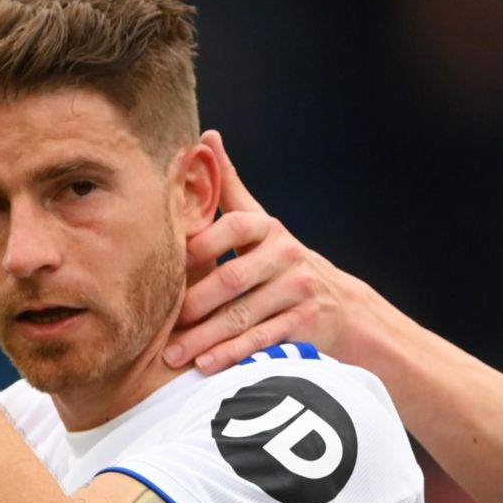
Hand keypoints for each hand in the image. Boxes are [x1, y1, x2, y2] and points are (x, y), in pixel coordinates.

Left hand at [166, 131, 363, 370]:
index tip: (165, 263)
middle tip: (160, 325)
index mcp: (268, 229)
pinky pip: (262, 340)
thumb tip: (206, 136)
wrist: (342, 306)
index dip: (199, 245)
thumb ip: (230, 188)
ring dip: (205, 338)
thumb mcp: (261, 224)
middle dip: (194, 304)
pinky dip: (232, 355)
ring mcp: (298, 290)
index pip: (232, 228)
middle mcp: (286, 255)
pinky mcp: (305, 323)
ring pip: (243, 315)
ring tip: (172, 355)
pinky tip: (206, 366)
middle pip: (232, 279)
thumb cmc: (283, 262)